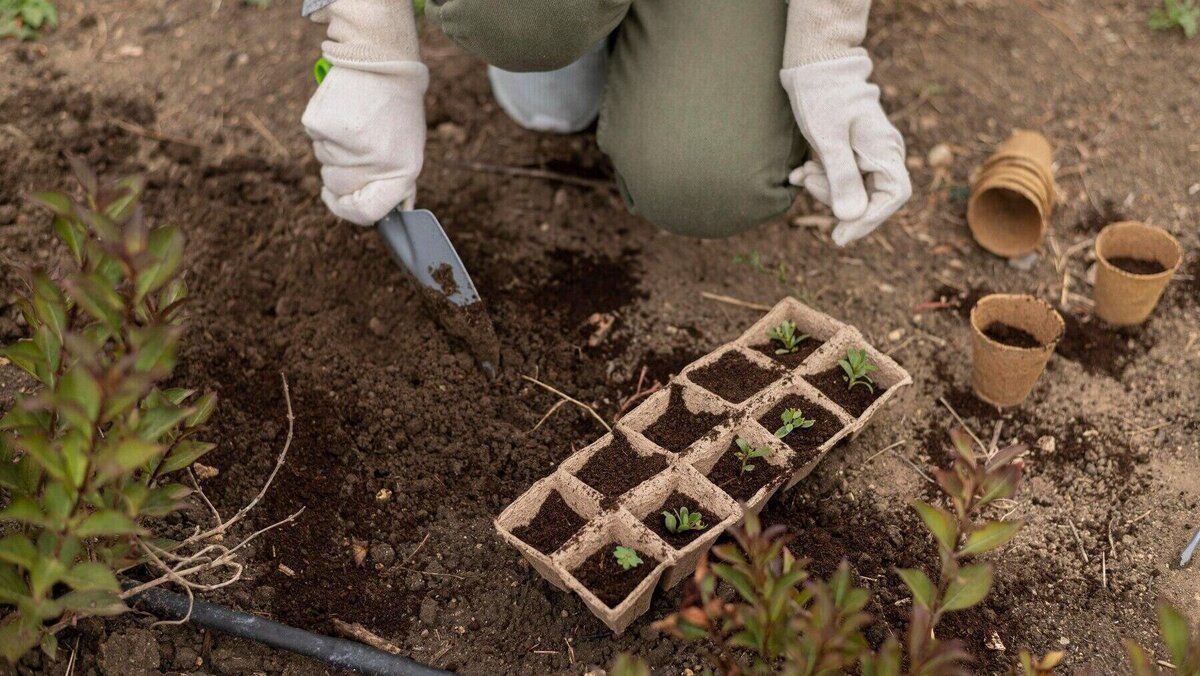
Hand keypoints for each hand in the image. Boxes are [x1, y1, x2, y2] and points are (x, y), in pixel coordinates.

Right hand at [302, 57, 428, 224]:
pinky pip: (313, 137)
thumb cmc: (397, 108)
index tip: (340, 201)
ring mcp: (345, 144)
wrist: (382, 59)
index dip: (348, 210)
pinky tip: (343, 110)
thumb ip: (397, 183)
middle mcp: (375, 162)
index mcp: (402, 172)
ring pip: (323, 161)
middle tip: (359, 141)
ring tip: (356, 121)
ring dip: (333, 146)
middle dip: (340, 170)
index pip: (367, 212)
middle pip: (337, 187)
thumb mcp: (409, 147)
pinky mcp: (320, 124)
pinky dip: (323, 127)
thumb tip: (394, 213)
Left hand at [781, 54, 910, 245]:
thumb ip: (841, 178)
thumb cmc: (823, 98)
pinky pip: (841, 178)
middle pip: (869, 198)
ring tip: (801, 172)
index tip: (840, 236)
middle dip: (835, 199)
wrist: (815, 68)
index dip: (868, 221)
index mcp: (886, 150)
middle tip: (808, 182)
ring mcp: (870, 155)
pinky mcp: (853, 155)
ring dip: (823, 188)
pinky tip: (799, 173)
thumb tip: (851, 218)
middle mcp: (884, 154)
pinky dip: (820, 179)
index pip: (891, 198)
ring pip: (852, 190)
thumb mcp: (828, 140)